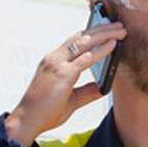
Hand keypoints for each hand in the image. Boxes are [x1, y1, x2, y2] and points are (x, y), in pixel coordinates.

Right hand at [5, 23, 124, 146]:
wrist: (27, 121)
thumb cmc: (45, 111)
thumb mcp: (71, 99)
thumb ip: (86, 91)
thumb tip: (103, 87)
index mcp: (53, 61)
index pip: (74, 41)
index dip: (91, 33)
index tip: (107, 29)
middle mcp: (54, 58)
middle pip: (81, 37)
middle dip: (101, 29)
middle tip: (118, 25)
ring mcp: (57, 64)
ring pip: (84, 42)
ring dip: (104, 34)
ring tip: (120, 31)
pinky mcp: (63, 74)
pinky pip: (86, 58)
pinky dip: (101, 50)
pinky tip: (113, 45)